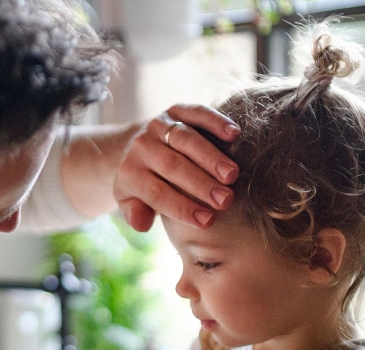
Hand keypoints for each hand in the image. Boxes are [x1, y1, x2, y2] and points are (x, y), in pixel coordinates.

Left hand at [114, 104, 240, 230]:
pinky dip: (215, 121)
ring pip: (186, 139)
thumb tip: (141, 224)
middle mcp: (142, 146)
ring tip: (232, 175)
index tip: (207, 221)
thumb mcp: (129, 201)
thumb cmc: (142, 183)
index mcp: (130, 172)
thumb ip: (134, 214)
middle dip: (201, 184)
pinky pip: (196, 113)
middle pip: (173, 166)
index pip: (156, 193)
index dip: (182, 207)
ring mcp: (159, 125)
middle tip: (226, 200)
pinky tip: (235, 134)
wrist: (133, 145)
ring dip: (211, 157)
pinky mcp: (176, 110)